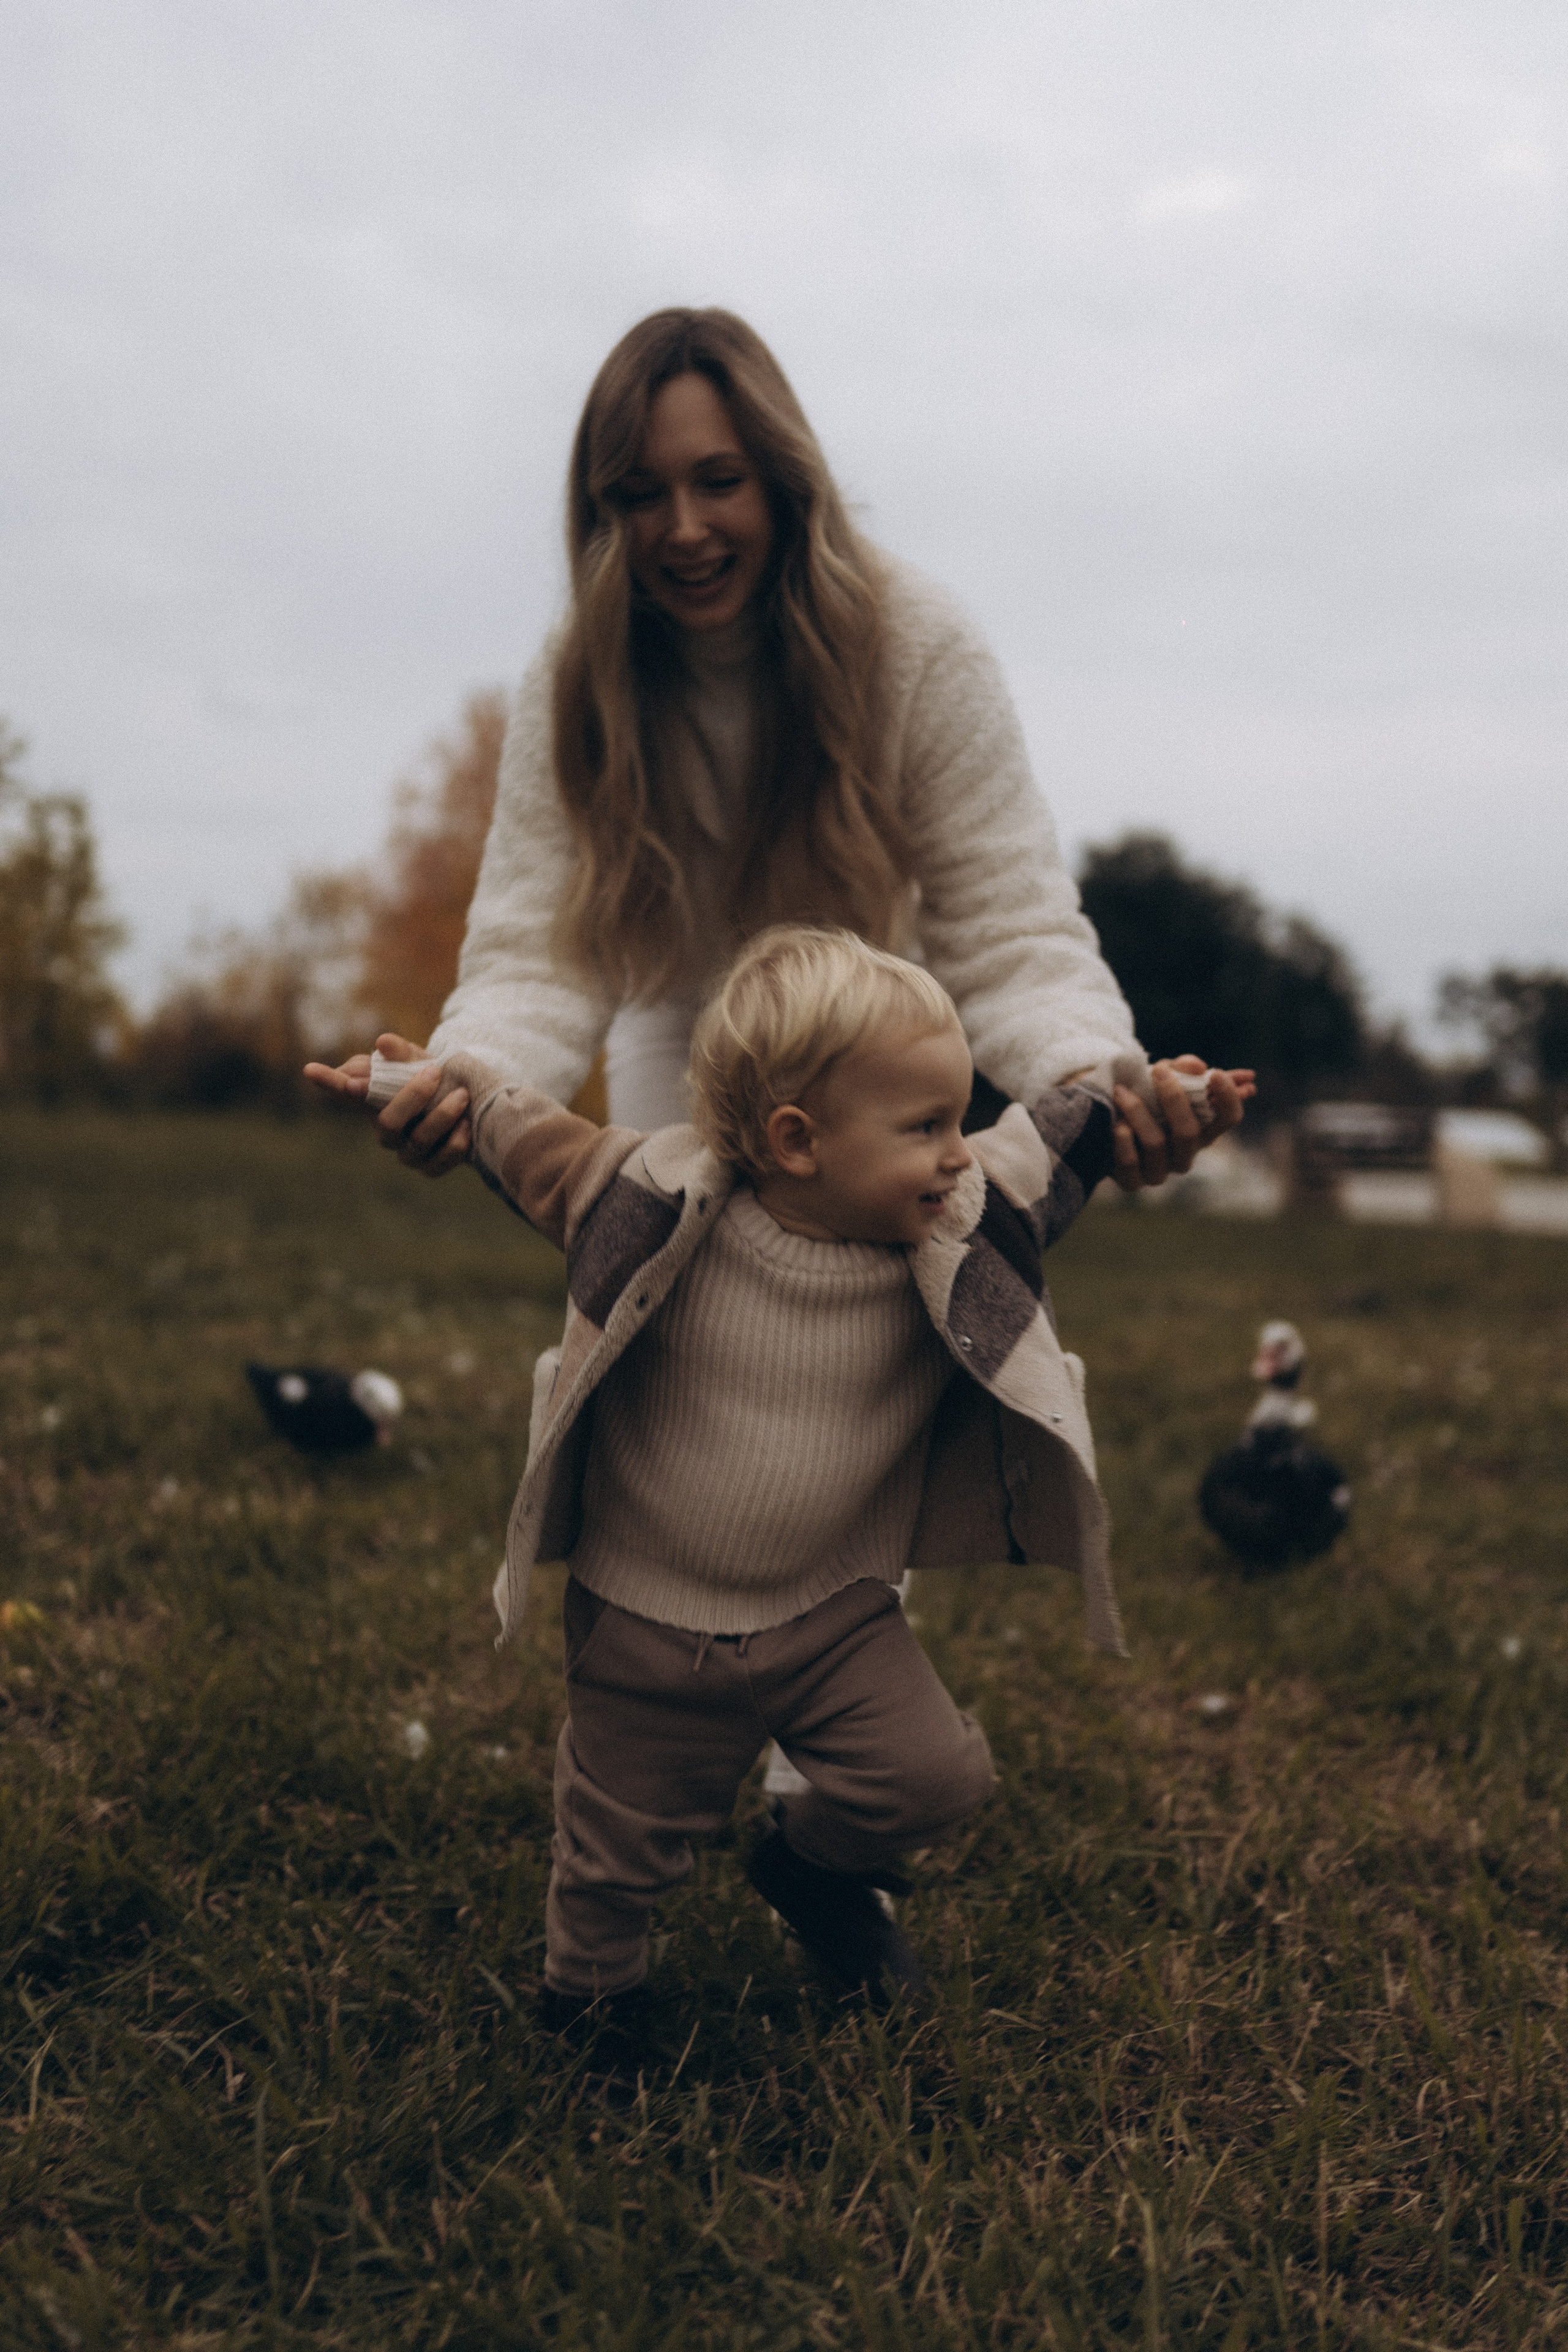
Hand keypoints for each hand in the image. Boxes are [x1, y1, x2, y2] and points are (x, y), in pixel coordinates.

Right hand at [303, 1033, 472, 1176]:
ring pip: (418, 1141)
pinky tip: (466, 1126)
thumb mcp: (422, 1062)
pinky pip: (439, 1161)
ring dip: (442, 1116)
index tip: (310, 1069)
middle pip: (387, 1122)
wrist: (473, 1108)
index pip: (347, 1091)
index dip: (329, 1083)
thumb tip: (383, 1042)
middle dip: (411, 1096)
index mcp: (376, 1100)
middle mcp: (386, 1130)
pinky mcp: (430, 1167)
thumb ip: (403, 1054)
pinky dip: (455, 1143)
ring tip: (462, 1094)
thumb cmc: (437, 1082)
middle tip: (434, 1071)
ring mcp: (407, 1152)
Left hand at [1110, 1057, 1255, 1191]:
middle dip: (1174, 1099)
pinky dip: (1122, 1141)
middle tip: (1159, 1070)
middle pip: (1190, 1132)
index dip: (1229, 1098)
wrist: (1105, 1123)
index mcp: (1202, 1130)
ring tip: (1121, 1092)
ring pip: (1156, 1144)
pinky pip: (1130, 1163)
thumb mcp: (1164, 1078)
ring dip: (1138, 1113)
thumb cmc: (1144, 1100)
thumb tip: (1197, 1066)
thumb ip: (1182, 1068)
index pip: (1229, 1118)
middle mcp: (1185, 1154)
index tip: (1216, 1073)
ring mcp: (1160, 1171)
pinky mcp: (1133, 1181)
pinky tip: (1117, 1125)